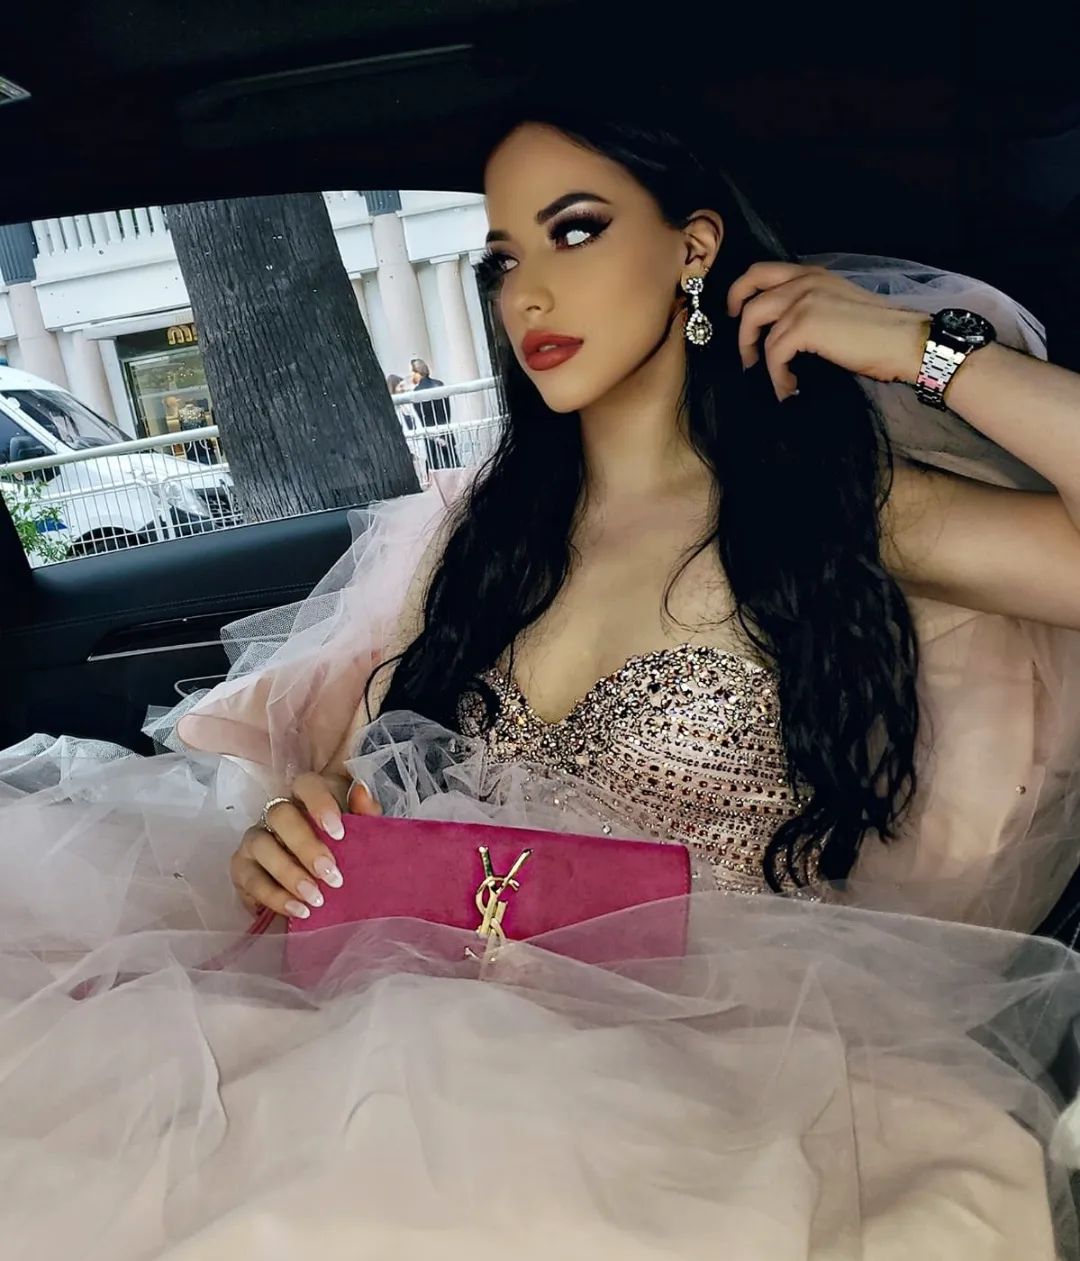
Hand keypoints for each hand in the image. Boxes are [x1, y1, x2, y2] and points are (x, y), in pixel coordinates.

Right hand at [229, 772, 381, 919]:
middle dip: (306, 846)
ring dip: (289, 874)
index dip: (320, 805)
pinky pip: (250, 880)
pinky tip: (298, 910)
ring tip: (316, 899)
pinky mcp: (242, 868)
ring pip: (261, 846)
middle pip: (280, 815)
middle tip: (332, 875)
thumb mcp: (359, 831)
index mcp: (307, 797)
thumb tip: (362, 791)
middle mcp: (276, 813)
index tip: (339, 833)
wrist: (318, 884)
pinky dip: (274, 897)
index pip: (307, 786)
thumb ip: (364, 812)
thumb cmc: (341, 849)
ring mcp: (255, 839)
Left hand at [726, 262, 929, 401]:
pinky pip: (773, 354)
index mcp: (813, 274)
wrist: (906, 341)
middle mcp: (804, 280)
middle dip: (739, 328)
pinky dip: (777, 376)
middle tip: (745, 354)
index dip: (741, 291)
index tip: (736, 314)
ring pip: (755, 325)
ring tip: (776, 380)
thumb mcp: (839, 306)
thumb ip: (811, 306)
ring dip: (757, 358)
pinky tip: (790, 388)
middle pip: (749, 293)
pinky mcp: (805, 325)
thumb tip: (783, 333)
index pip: (761, 271)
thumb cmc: (879, 334)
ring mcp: (803, 300)